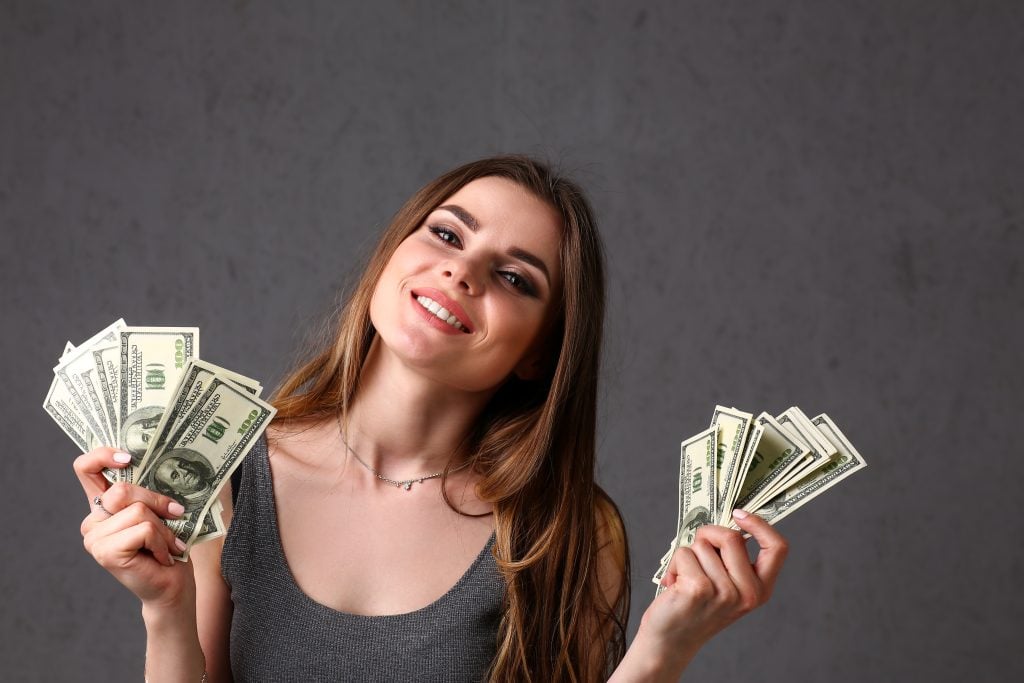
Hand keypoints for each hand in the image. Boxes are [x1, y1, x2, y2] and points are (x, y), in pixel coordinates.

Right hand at [75, 447, 195, 607]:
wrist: (171, 588)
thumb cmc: (168, 548)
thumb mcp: (160, 512)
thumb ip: (148, 491)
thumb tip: (163, 461)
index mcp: (103, 506)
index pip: (86, 468)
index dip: (102, 455)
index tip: (128, 457)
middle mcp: (92, 520)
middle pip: (123, 490)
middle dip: (157, 502)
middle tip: (175, 517)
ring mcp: (94, 538)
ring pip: (138, 510)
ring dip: (163, 528)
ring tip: (167, 545)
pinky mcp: (105, 552)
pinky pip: (144, 529)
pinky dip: (162, 542)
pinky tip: (162, 557)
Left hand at [640, 511, 787, 667]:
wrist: (669, 641)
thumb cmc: (694, 606)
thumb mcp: (725, 585)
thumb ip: (731, 558)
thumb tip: (724, 518)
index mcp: (760, 590)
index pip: (777, 548)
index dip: (760, 525)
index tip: (739, 514)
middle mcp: (748, 593)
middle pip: (731, 537)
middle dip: (707, 535)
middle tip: (696, 553)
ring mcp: (725, 593)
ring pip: (702, 545)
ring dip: (687, 556)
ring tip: (683, 581)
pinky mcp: (699, 589)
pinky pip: (684, 553)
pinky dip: (673, 564)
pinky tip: (674, 587)